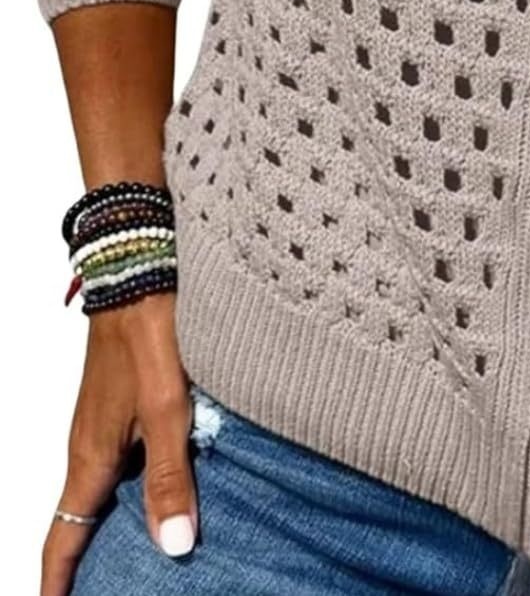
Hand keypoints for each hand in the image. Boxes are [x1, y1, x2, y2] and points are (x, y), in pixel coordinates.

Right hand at [42, 291, 196, 595]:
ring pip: (107, 486)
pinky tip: (173, 487)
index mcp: (91, 456)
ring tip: (143, 558)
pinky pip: (126, 456)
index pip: (62, 536)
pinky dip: (137, 485)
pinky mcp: (126, 398)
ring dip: (116, 523)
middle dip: (89, 562)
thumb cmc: (151, 331)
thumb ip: (170, 476)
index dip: (56, 583)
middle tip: (110, 592)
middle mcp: (91, 443)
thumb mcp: (167, 408)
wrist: (143, 267)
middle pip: (83, 517)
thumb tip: (172, 547)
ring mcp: (107, 419)